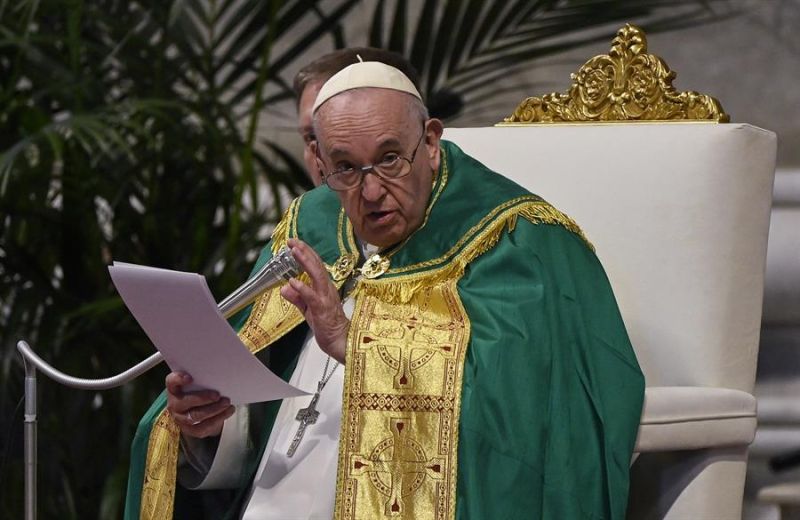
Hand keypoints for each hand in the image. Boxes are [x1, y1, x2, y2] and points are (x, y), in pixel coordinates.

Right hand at [165, 371, 234, 437]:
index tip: (190, 378)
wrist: (198, 411)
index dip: (178, 379)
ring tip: (226, 402)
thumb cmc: (199, 391)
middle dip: (202, 398)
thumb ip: (203, 379)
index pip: (171, 382)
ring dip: (214, 409)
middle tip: (217, 395)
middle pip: (185, 401)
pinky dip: (218, 419)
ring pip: (195, 416)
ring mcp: (180, 418)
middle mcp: (174, 404)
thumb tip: (220, 372)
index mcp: (174, 389)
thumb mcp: (198, 383)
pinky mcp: (190, 430)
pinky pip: (203, 428)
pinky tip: (228, 411)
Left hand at [280, 238, 348, 362]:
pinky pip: (312, 296)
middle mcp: (326, 289)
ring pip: (316, 276)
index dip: (305, 252)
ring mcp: (325, 298)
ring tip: (295, 252)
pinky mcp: (322, 309)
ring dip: (305, 262)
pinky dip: (302, 288)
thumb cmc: (327, 325)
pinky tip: (293, 281)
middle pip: (316, 265)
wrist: (340, 341)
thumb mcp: (307, 309)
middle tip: (293, 241)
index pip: (315, 265)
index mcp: (324, 287)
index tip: (294, 243)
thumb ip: (297, 297)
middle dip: (304, 251)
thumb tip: (285, 287)